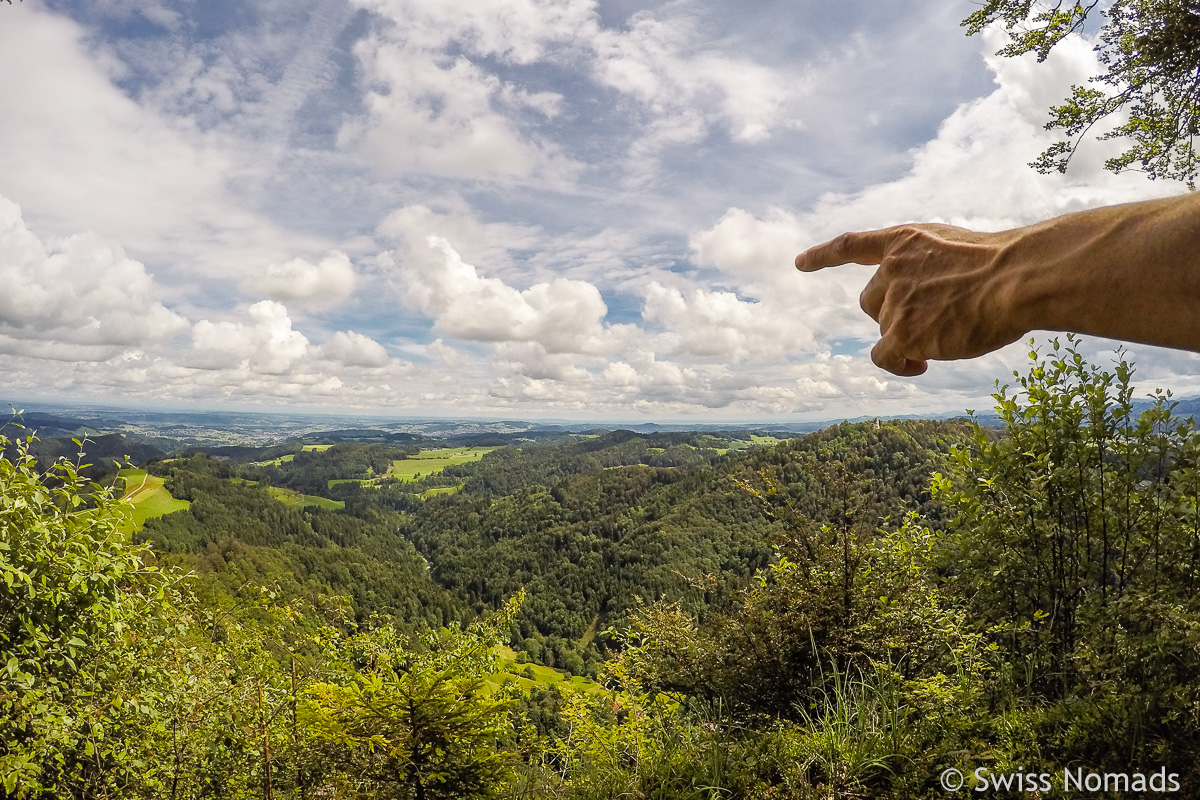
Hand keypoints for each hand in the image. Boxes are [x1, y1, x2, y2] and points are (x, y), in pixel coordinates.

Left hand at [795, 223, 1026, 375]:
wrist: (1015, 279)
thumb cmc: (1006, 265)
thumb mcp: (959, 249)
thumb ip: (930, 268)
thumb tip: (926, 308)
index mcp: (906, 241)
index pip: (854, 245)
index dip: (825, 255)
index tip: (800, 262)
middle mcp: (891, 269)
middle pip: (871, 302)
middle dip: (892, 315)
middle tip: (930, 322)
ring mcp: (894, 301)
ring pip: (885, 330)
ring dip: (909, 339)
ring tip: (948, 335)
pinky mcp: (901, 332)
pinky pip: (884, 357)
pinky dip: (899, 365)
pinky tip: (920, 366)